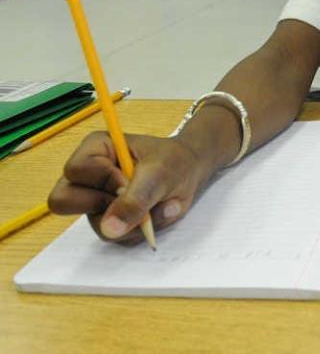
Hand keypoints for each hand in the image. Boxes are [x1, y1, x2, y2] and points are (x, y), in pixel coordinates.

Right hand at [48, 132, 209, 243]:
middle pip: (64, 200)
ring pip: (96, 224)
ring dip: (131, 220)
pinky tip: (153, 213)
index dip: (102, 180)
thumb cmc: (174, 162)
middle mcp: (88, 176)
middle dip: (105, 205)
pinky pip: (114, 235)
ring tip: (153, 203)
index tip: (129, 179)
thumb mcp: (160, 174)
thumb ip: (136, 199)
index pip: (76, 170)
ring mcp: (95, 199)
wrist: (190, 172)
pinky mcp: (108, 219)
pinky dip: (138, 229)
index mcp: (95, 149)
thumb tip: (109, 229)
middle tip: (134, 196)